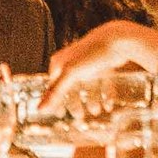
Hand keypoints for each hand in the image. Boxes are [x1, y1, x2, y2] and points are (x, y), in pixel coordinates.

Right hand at [43, 19, 157, 107]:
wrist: (118, 40)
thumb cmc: (92, 54)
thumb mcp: (71, 73)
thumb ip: (56, 93)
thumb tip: (39, 110)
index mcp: (60, 62)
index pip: (53, 86)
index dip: (56, 101)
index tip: (60, 115)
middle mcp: (72, 62)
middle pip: (71, 88)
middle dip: (75, 103)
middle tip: (80, 117)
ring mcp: (88, 63)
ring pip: (87, 87)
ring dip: (92, 101)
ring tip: (97, 111)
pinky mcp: (103, 65)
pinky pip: (102, 83)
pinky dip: (105, 95)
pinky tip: (108, 105)